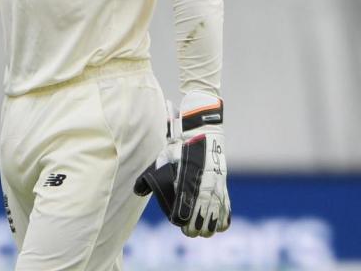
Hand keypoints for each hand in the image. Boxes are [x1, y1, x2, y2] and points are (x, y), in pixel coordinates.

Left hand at [134, 92, 230, 236]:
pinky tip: (219, 226)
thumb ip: (151, 173)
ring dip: (210, 223)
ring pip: (217, 209)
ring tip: (203, 233)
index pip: (187, 199)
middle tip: (189, 232)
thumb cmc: (179, 145)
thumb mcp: (164, 155)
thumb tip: (137, 190)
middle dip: (196, 224)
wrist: (202, 131)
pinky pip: (226, 203)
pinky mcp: (224, 182)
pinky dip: (224, 216)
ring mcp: (217, 181)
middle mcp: (205, 179)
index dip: (183, 213)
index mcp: (188, 173)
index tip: (179, 223)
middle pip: (204, 209)